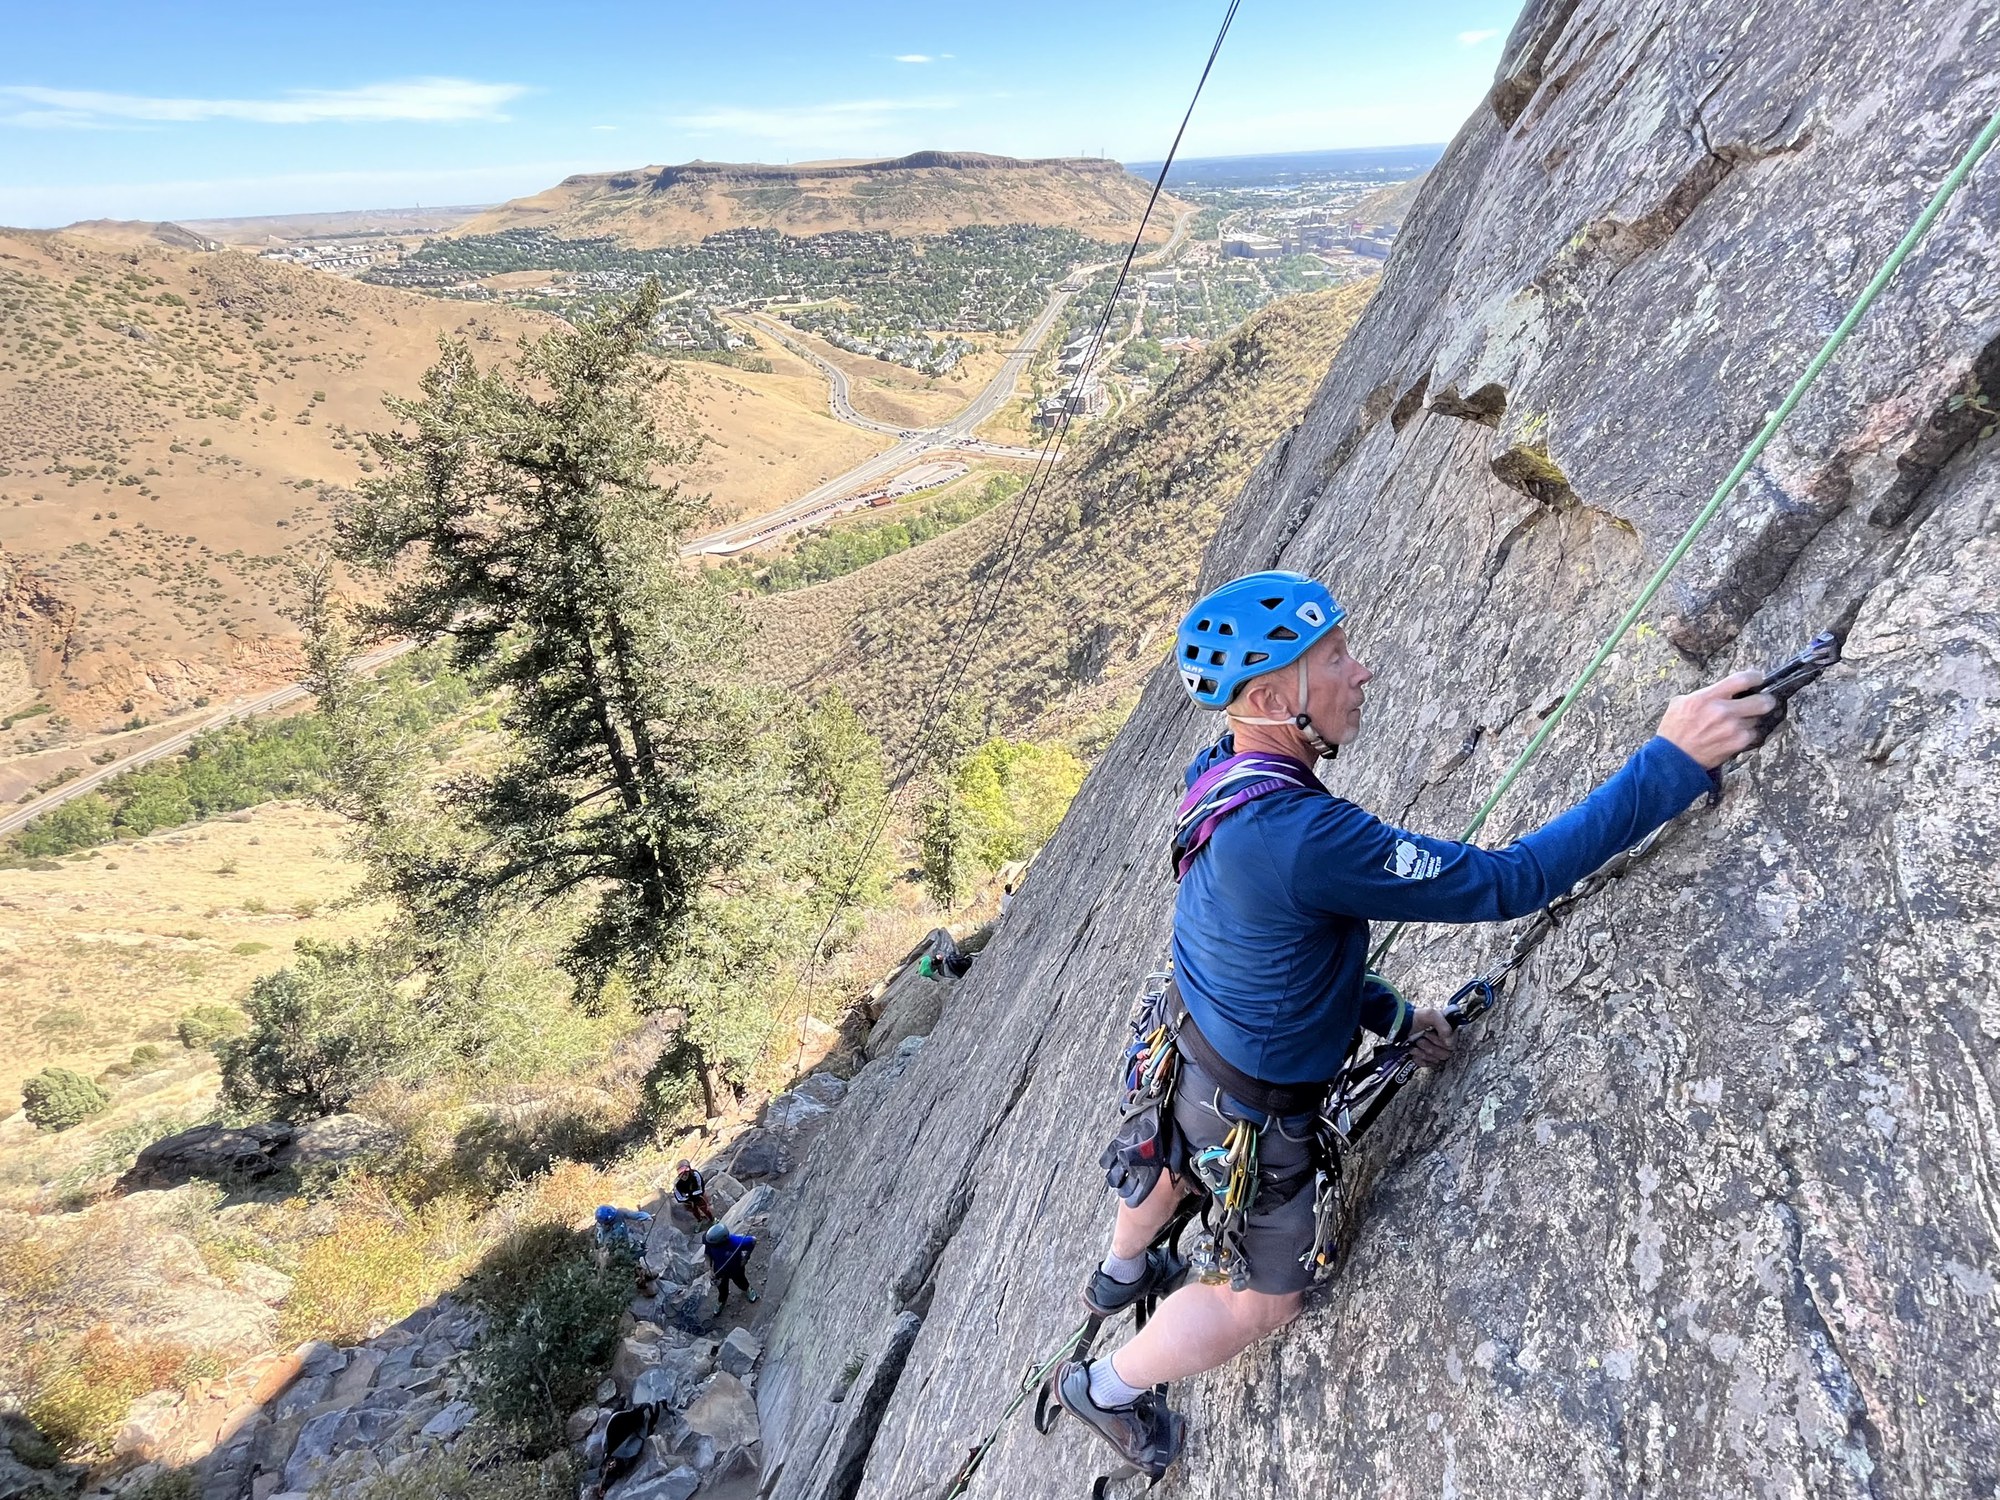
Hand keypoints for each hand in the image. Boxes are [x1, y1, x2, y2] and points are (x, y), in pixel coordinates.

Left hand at [1409, 1007, 1453, 1066]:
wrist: (1398, 1025)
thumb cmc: (1415, 1018)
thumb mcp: (1431, 1015)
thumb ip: (1444, 1026)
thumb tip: (1449, 1043)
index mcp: (1447, 1031)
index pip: (1452, 1044)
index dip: (1440, 1041)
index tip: (1428, 1034)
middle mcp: (1443, 1042)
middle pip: (1445, 1054)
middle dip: (1430, 1047)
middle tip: (1420, 1039)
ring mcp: (1435, 1051)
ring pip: (1437, 1060)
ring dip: (1423, 1053)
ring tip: (1415, 1044)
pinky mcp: (1426, 1058)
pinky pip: (1428, 1065)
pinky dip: (1420, 1059)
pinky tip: (1414, 1052)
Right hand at [1656, 670, 1777, 769]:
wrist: (1673, 758)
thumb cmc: (1675, 730)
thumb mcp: (1681, 703)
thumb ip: (1704, 695)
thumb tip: (1723, 690)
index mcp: (1707, 697)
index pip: (1741, 680)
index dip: (1755, 677)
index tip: (1758, 678)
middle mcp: (1722, 711)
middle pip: (1760, 700)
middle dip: (1765, 700)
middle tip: (1763, 701)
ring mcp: (1732, 728)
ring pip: (1756, 719)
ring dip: (1750, 719)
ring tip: (1736, 723)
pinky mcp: (1737, 743)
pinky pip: (1752, 734)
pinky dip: (1746, 734)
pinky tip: (1734, 736)